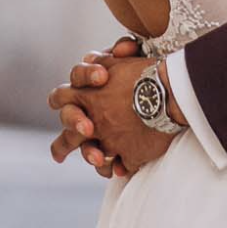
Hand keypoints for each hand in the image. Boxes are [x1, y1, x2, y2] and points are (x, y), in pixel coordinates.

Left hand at [47, 38, 181, 178]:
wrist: (170, 93)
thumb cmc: (145, 73)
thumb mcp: (118, 62)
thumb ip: (100, 62)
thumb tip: (89, 59)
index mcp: (87, 96)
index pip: (60, 98)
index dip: (59, 104)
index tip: (57, 106)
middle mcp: (94, 122)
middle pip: (67, 138)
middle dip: (62, 146)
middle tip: (57, 156)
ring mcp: (110, 141)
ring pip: (94, 157)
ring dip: (94, 159)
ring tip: (98, 162)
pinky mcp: (129, 155)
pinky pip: (120, 167)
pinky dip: (120, 168)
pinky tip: (121, 168)